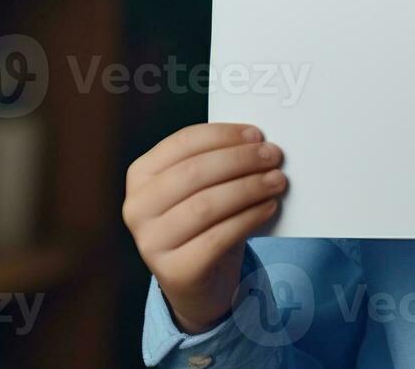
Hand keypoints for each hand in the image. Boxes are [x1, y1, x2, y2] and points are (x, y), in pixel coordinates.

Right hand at [122, 122, 286, 333]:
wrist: (198, 280)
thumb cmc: (205, 222)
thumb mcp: (203, 187)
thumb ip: (219, 162)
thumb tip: (258, 143)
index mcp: (141, 175)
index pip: (182, 143)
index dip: (223, 135)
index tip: (256, 134)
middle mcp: (137, 208)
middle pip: (195, 172)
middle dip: (240, 159)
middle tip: (274, 156)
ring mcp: (151, 242)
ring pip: (206, 204)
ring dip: (249, 188)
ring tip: (277, 181)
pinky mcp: (174, 270)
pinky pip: (218, 237)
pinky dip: (249, 218)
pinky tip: (269, 207)